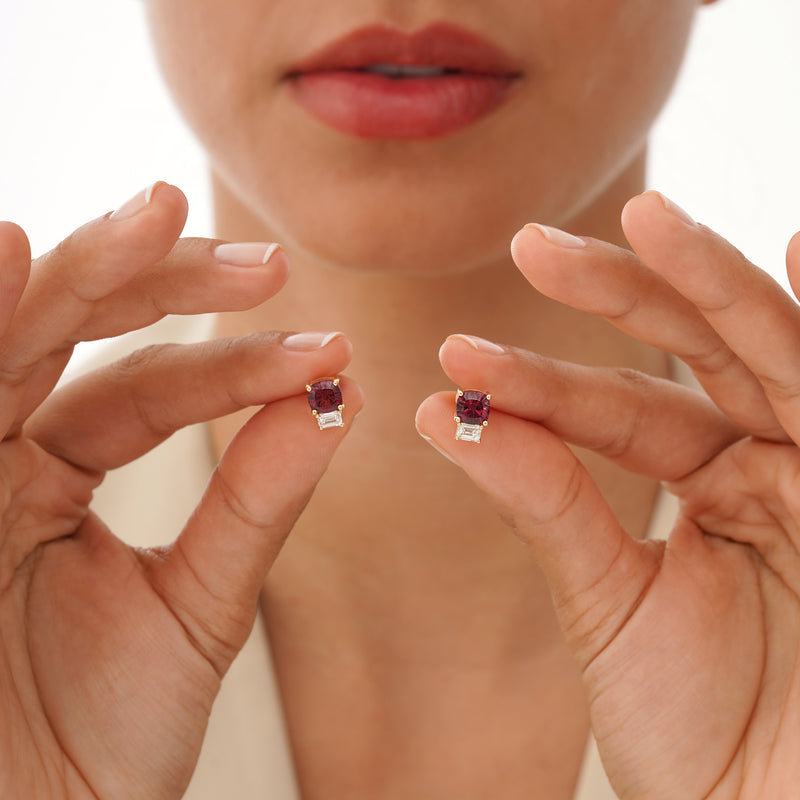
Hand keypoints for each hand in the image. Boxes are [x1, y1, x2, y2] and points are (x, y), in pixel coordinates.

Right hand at [0, 183, 361, 798]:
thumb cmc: (98, 742)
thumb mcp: (197, 607)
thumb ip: (256, 501)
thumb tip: (338, 401)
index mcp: (57, 473)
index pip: (150, 386)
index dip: (235, 363)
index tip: (327, 350)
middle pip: (74, 332)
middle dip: (155, 279)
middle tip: (251, 252)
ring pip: (10, 343)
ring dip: (78, 276)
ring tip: (153, 218)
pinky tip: (10, 256)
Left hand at [416, 191, 799, 798]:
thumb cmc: (704, 734)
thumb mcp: (610, 605)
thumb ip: (549, 502)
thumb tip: (450, 413)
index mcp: (711, 481)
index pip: (616, 406)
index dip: (538, 382)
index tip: (456, 359)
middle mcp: (773, 459)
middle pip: (692, 349)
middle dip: (621, 293)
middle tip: (530, 245)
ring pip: (771, 350)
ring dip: (711, 283)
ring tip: (647, 220)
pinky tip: (796, 251)